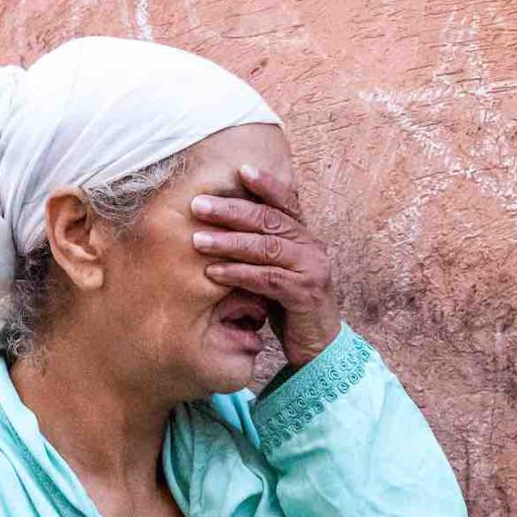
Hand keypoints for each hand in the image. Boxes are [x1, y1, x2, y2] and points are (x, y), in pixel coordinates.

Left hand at [190, 164, 341, 371]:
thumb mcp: (275, 271)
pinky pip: (268, 278)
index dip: (267, 185)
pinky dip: (239, 273)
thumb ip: (260, 248)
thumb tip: (220, 224)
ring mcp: (312, 270)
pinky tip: (214, 271)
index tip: (241, 169)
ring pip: (268, 247)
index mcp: (305, 238)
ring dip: (229, 241)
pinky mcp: (306, 294)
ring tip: (198, 240)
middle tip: (199, 205)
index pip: (287, 203)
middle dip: (232, 210)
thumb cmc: (290, 306)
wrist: (319, 347)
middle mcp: (313, 248)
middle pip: (271, 220)